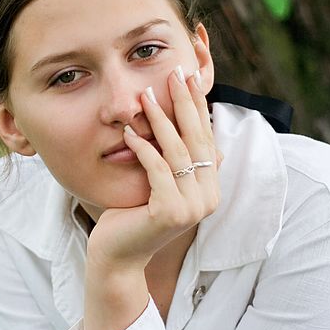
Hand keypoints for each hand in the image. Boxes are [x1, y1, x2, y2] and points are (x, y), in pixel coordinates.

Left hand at [87, 66, 221, 270]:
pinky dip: (142, 149)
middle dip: (185, 102)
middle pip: (196, 139)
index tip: (188, 76)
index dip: (198, 105)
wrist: (119, 256)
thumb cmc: (134, 215)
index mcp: (210, 187)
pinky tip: (129, 132)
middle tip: (174, 72)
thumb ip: (175, 159)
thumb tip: (188, 121)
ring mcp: (192, 206)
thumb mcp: (160, 182)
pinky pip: (157, 170)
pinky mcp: (170, 212)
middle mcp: (208, 196)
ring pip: (177, 151)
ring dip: (160, 120)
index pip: (206, 137)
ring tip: (145, 96)